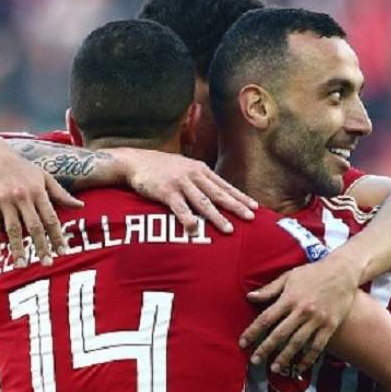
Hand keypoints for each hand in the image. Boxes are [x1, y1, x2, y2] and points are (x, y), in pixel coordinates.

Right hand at [0, 139, 83, 264]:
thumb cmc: (21, 167)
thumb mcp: (43, 176)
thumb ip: (61, 193)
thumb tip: (81, 206)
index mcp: (38, 191)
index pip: (51, 218)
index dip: (58, 236)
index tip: (63, 252)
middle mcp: (22, 196)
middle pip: (34, 226)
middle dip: (42, 246)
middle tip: (48, 264)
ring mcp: (4, 199)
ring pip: (13, 229)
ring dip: (18, 248)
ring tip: (22, 265)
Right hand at [114, 148, 257, 232]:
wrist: (135, 161)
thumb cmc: (162, 168)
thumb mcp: (185, 168)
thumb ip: (200, 179)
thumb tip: (216, 193)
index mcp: (200, 170)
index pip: (225, 186)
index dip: (240, 197)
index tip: (255, 207)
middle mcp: (194, 175)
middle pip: (219, 194)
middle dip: (236, 206)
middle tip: (250, 218)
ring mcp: (180, 183)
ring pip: (203, 202)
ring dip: (216, 217)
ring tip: (229, 230)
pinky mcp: (166, 191)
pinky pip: (179, 207)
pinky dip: (187, 218)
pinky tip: (194, 228)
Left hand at [240, 255, 362, 375]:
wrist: (343, 271)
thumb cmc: (313, 272)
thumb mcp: (289, 276)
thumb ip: (270, 289)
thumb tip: (249, 297)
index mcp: (289, 298)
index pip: (266, 318)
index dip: (252, 332)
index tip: (243, 343)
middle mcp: (302, 310)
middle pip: (279, 334)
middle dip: (265, 349)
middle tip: (254, 360)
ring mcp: (317, 319)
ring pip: (297, 343)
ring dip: (285, 357)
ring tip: (274, 368)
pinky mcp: (330, 325)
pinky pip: (317, 346)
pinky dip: (308, 358)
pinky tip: (299, 368)